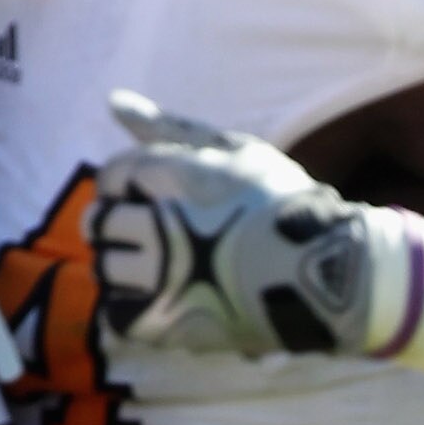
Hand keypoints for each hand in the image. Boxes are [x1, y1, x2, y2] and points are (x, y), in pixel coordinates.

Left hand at [90, 92, 392, 357]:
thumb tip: (113, 101)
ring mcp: (158, 277)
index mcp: (175, 177)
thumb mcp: (235, 150)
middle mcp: (159, 224)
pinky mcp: (161, 323)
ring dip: (131, 268)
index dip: (134, 187)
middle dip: (126, 226)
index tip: (167, 199)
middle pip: (99, 222)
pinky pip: (118, 313)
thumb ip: (170, 127)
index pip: (112, 175)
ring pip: (106, 268)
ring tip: (173, 271)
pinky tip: (174, 300)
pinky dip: (138, 308)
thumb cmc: (282, 205)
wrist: (324, 275)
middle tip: (169, 237)